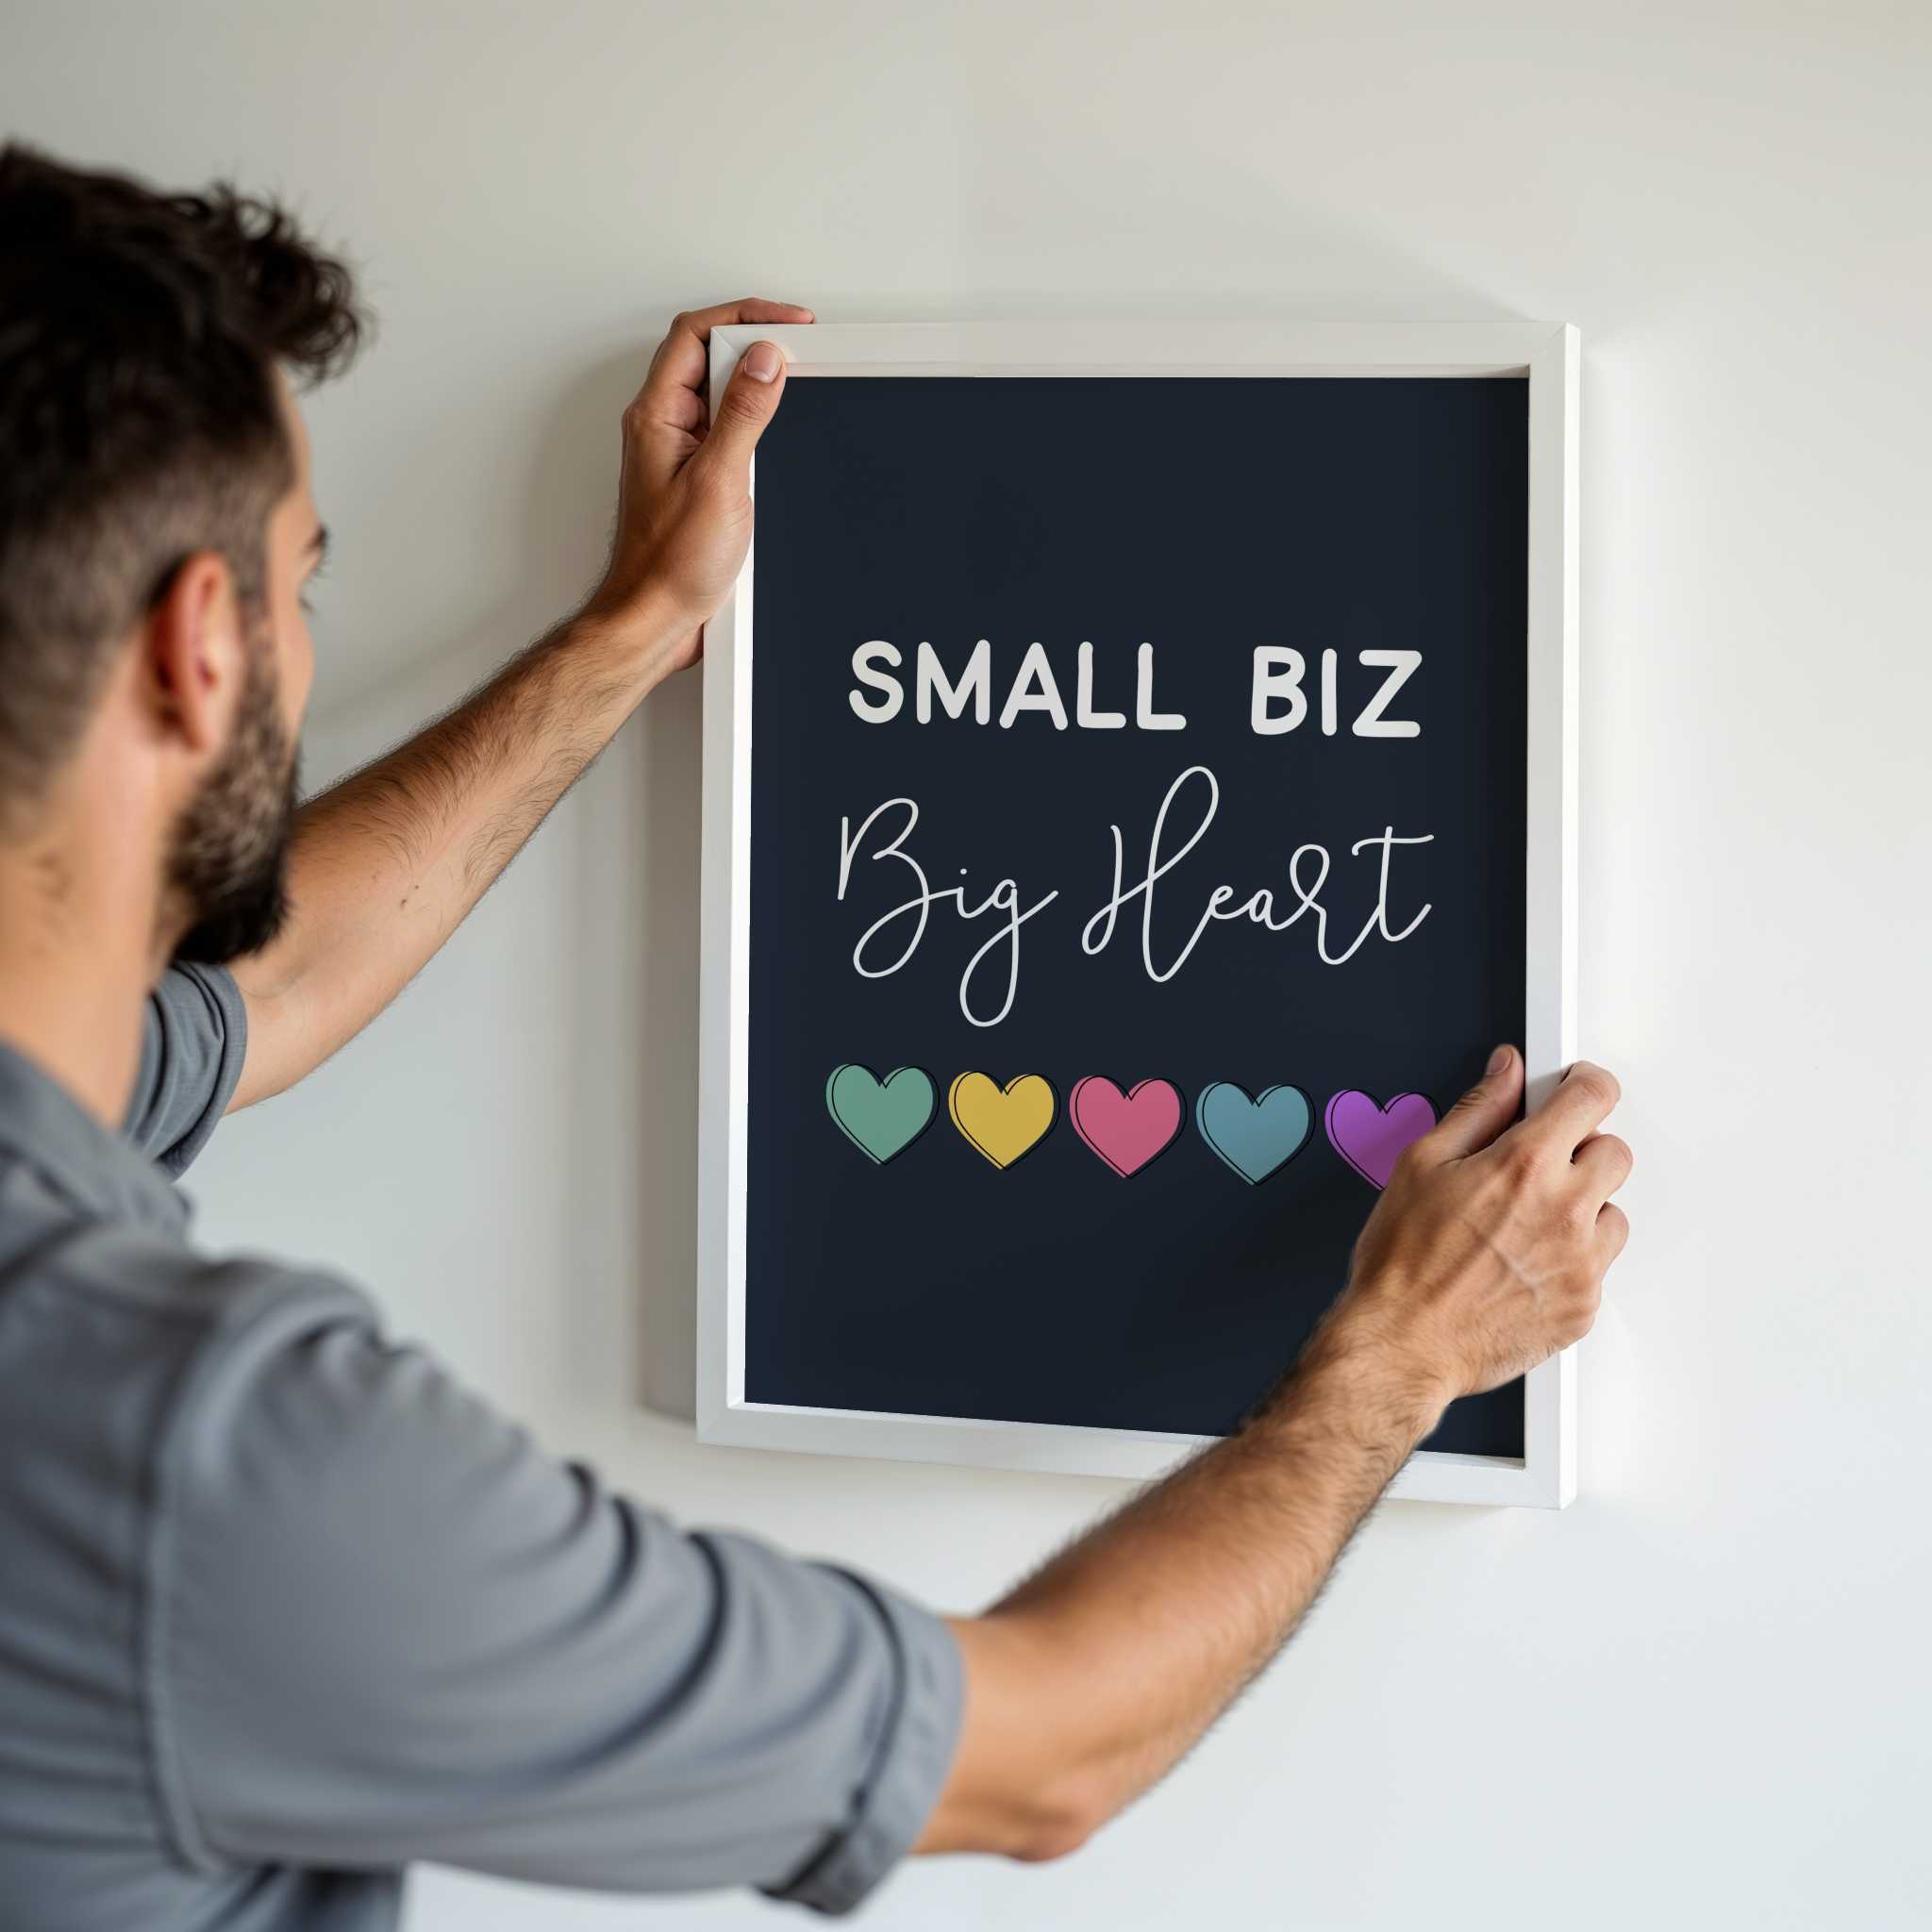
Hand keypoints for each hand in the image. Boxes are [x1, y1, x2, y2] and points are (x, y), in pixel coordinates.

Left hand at [586, 296, 813, 667]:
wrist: (655, 620)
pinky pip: (727, 433)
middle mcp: (663, 429)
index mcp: (656, 416)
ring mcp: (679, 454)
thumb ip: (742, 415)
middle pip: (707, 357)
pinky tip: (777, 436)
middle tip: (799, 349)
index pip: (694, 334)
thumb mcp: (719, 480)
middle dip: (754, 344)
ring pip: (719, 396)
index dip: (744, 316)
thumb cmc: (669, 565)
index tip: (789, 324)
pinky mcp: (697, 482)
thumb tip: (766, 360)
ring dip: (756, 386)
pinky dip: (756, 425)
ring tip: (794, 384)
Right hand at [1320, 1048, 1630, 1411]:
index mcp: (1525, 1165)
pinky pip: (1599, 1267)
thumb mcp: (1422, 1164)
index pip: (1594, 1097)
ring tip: (1526, 1227)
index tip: (1573, 1090)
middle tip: (1536, 1168)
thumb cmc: (1404, 1263)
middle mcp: (1564, 1211)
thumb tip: (1506, 1072)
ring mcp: (1581, 1263)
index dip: (1584, 1084)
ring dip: (1580, 1211)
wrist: (1403, 1343)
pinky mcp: (1584, 1306)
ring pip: (1612, 1213)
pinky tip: (1524, 1266)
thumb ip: (1477, 1109)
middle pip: (1615, 1153)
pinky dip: (1570, 1262)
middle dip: (1579, 1151)